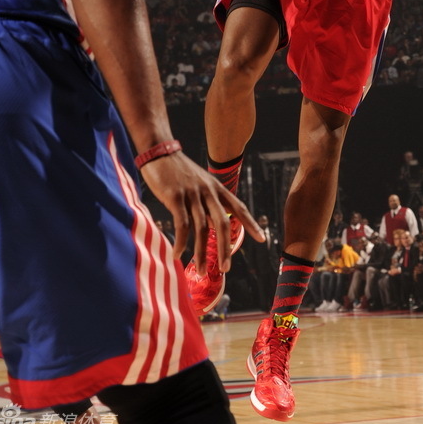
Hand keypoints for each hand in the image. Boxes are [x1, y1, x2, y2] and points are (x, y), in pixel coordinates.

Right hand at [140, 152, 263, 272]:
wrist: (160, 153)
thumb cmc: (179, 172)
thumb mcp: (200, 184)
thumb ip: (209, 202)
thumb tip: (214, 226)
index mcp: (217, 188)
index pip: (238, 207)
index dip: (250, 223)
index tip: (262, 238)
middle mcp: (208, 191)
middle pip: (223, 223)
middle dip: (226, 247)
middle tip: (226, 268)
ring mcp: (192, 194)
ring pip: (202, 228)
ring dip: (201, 252)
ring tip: (201, 271)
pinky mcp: (175, 197)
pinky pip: (181, 224)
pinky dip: (181, 242)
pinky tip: (178, 254)